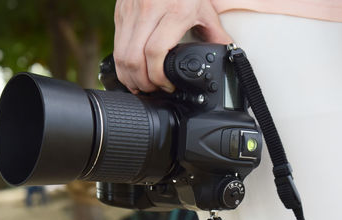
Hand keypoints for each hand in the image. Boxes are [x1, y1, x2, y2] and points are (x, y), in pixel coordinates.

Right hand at [113, 0, 231, 93]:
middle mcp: (149, 11)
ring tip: (139, 86)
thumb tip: (226, 54)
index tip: (167, 84)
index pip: (156, 52)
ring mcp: (130, 11)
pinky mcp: (120, 12)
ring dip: (128, 76)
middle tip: (152, 90)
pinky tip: (130, 71)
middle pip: (134, 58)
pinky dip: (121, 64)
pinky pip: (116, 45)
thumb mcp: (204, 8)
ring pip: (121, 55)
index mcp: (174, 11)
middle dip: (142, 82)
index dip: (158, 76)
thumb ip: (215, 33)